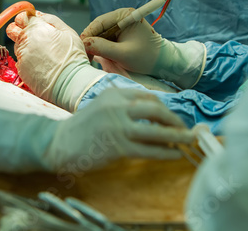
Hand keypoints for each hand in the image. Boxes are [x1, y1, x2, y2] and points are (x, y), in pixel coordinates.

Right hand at [0, 86, 194, 173]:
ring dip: (177, 136)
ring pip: (157, 130)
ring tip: (189, 141)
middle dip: (175, 121)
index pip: (148, 97)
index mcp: (114, 94)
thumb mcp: (101, 107)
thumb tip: (153, 116)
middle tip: (185, 130)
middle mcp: (117, 106)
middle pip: (156, 110)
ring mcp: (118, 126)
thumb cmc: (81, 127)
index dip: (165, 108)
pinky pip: (149, 149)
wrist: (58, 142)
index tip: (173, 118)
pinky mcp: (118, 146)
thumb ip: (123, 107)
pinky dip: (166, 152)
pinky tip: (174, 154)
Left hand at [6, 12, 104, 110]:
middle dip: (18, 30)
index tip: (31, 23)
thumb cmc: (73, 57)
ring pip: (16, 46)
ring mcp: (21, 55)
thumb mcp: (68, 32)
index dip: (26, 19)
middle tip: (30, 36)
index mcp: (37, 28)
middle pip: (12, 30)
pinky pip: (19, 61)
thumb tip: (38, 15)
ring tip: (41, 53)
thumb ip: (51, 20)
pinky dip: (26, 61)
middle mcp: (26, 40)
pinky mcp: (21, 69)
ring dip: (24, 46)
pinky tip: (40, 64)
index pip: (21, 17)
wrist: (70, 82)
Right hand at [80, 7, 163, 74]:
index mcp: (125, 15)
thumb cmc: (146, 57)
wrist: (162, 63)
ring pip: (99, 34)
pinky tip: (97, 56)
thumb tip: (84, 43)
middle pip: (98, 28)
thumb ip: (102, 47)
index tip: (81, 48)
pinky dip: (100, 47)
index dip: (88, 35)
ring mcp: (120, 25)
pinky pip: (105, 39)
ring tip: (91, 57)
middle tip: (85, 56)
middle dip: (90, 41)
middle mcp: (121, 17)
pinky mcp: (120, 34)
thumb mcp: (123, 53)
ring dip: (94, 45)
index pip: (99, 22)